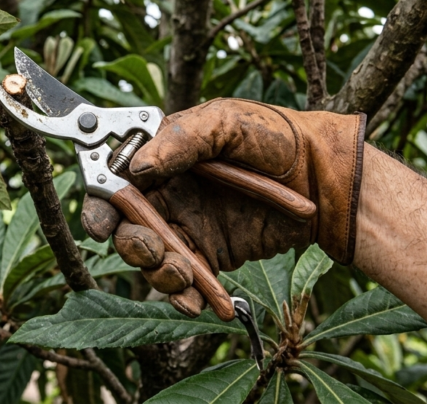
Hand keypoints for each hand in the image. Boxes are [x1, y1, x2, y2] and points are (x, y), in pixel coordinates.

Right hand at [82, 99, 364, 315]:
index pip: (113, 182)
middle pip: (124, 227)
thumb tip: (138, 167)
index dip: (100, 205)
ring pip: (151, 259)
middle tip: (153, 248)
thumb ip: (181, 140)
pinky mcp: (209, 256)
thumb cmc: (275, 136)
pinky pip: (184, 282)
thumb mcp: (228, 123)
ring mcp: (185, 226)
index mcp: (160, 157)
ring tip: (186, 275)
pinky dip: (186, 296)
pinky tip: (200, 303)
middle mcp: (166, 193)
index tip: (104, 224)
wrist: (326, 178)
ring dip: (160, 273)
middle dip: (131, 244)